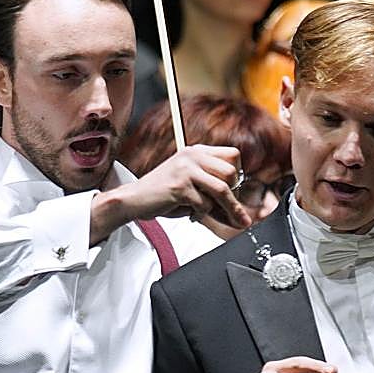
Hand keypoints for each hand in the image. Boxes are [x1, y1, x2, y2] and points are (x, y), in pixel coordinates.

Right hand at [91, 144, 250, 242]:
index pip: (233, 155)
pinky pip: (205, 203)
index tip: (236, 191)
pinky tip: (192, 215)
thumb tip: (240, 213)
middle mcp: (192, 156)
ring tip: (231, 221)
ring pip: (222, 189)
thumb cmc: (162, 194)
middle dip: (235, 196)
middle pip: (231, 173)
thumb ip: (212, 190)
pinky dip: (202, 214)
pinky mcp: (180, 187)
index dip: (238, 175)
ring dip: (229, 209)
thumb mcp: (190, 186)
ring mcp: (186, 170)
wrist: (134, 199)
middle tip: (231, 210)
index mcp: (196, 151)